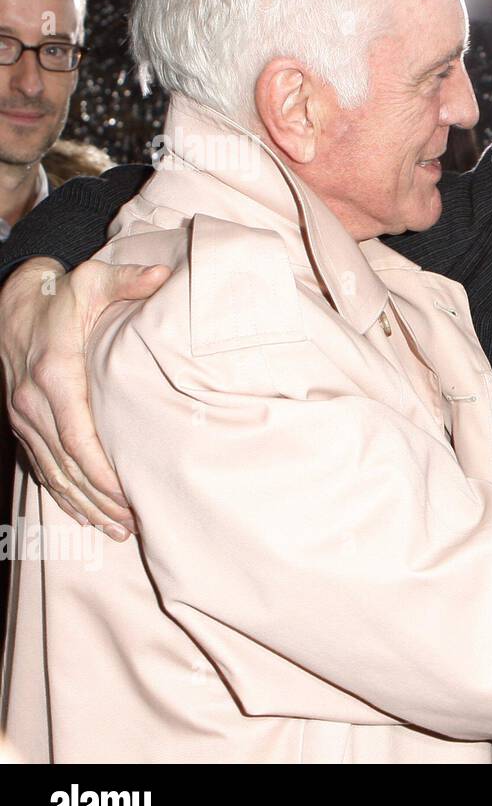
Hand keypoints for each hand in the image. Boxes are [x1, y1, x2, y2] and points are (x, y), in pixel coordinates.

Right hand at [1, 257, 170, 539]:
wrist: (15, 299)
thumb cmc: (63, 293)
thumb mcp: (93, 279)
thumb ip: (128, 280)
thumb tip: (161, 276)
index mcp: (55, 375)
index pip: (78, 439)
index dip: (102, 473)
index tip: (128, 496)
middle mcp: (33, 402)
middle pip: (68, 466)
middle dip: (100, 500)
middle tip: (134, 524)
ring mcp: (23, 415)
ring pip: (53, 472)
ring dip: (83, 504)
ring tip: (116, 529)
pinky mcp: (22, 420)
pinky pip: (40, 466)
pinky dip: (62, 493)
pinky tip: (83, 513)